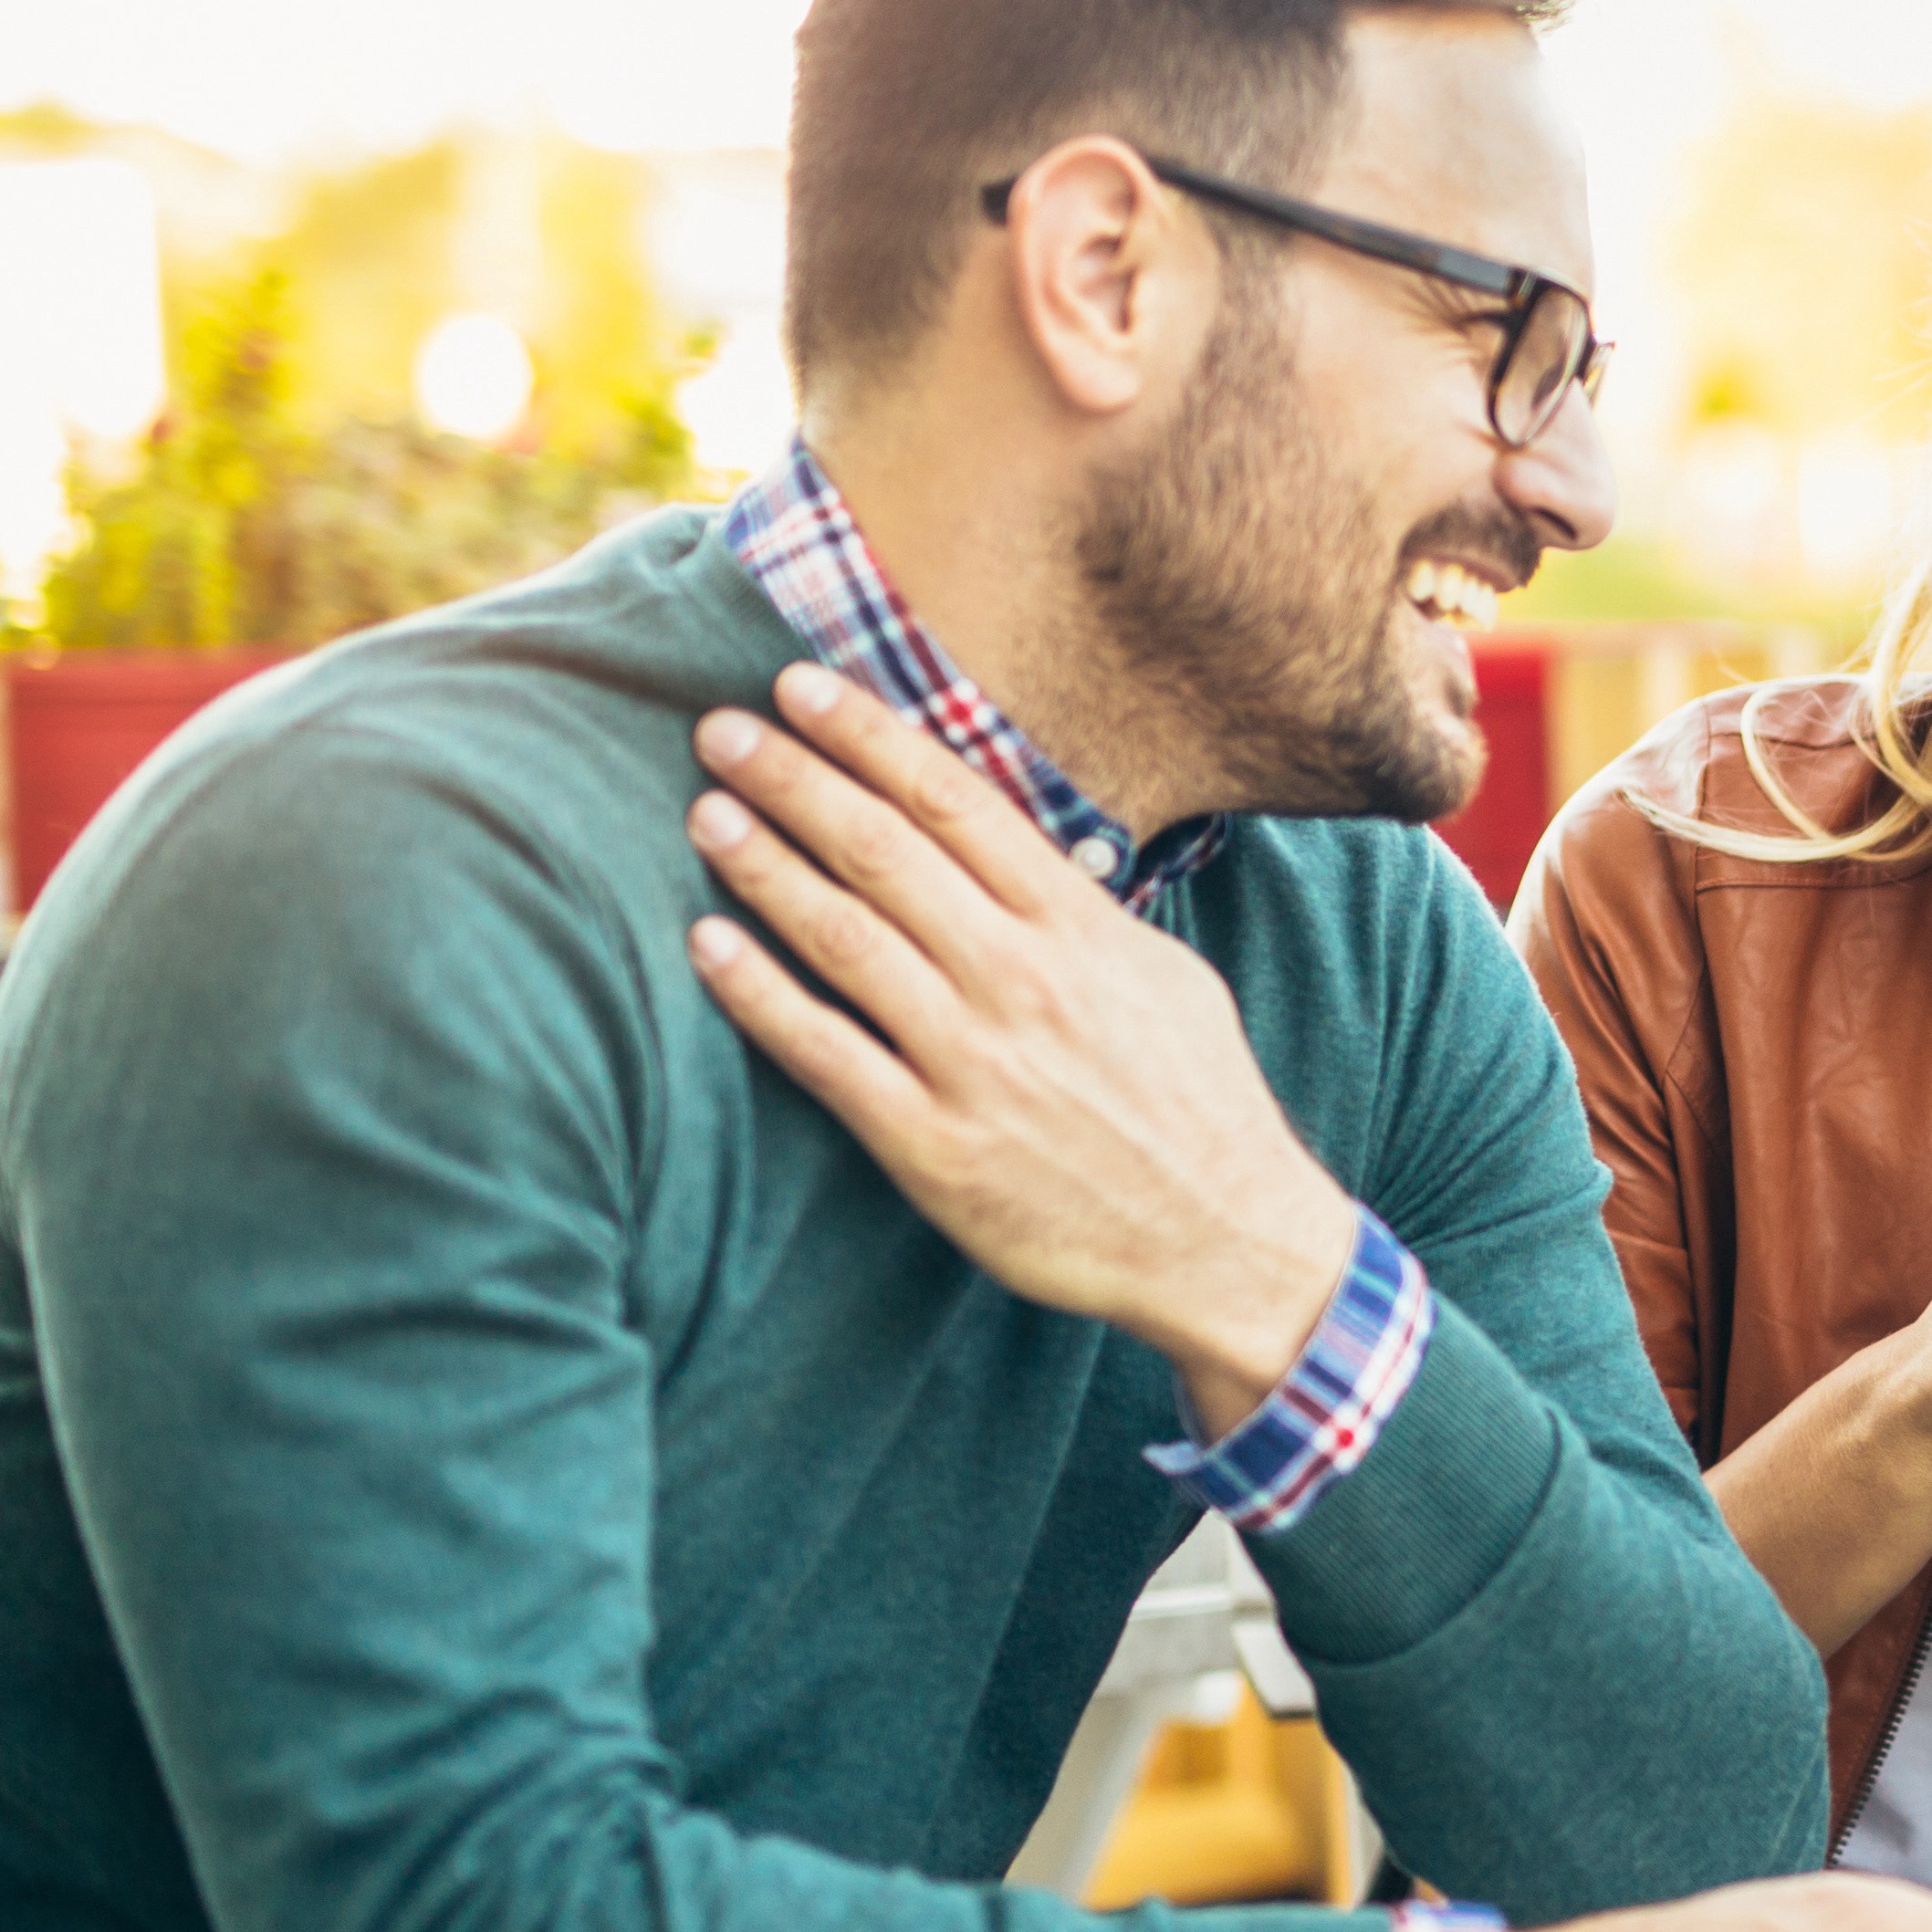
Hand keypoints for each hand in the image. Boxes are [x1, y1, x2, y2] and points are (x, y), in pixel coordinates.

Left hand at [683, 663, 1358, 1438]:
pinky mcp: (933, 1146)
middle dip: (793, 777)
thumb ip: (1078, 913)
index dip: (869, 736)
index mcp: (1079, 929)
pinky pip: (827, 1054)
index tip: (801, 689)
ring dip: (764, 865)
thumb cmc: (1199, 1105)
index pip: (955, 803)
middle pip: (884, 851)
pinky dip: (760, 994)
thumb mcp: (1164, 976)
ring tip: (705, 812)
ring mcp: (974, 1063)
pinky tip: (708, 943)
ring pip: (845, 937)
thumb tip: (1012, 854)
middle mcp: (1021, 980)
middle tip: (720, 729)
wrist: (1226, 1243)